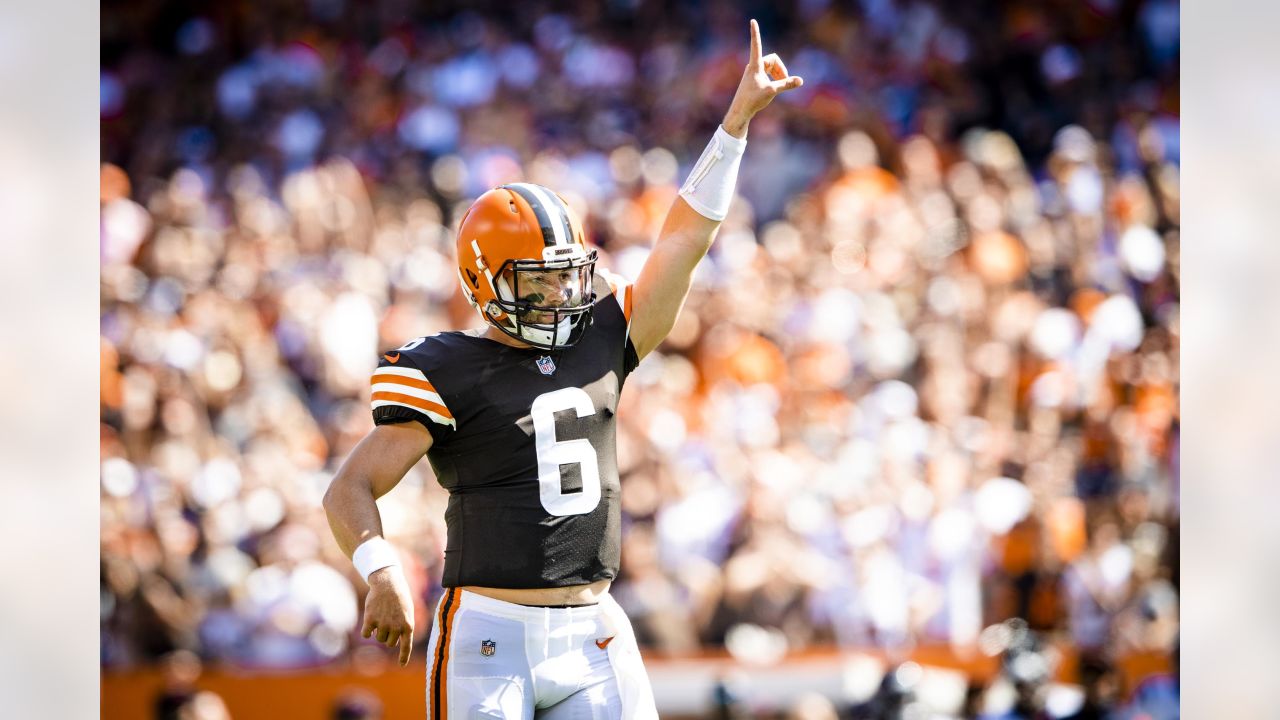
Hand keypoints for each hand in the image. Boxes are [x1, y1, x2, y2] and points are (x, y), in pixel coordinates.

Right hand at [361, 566, 414, 665]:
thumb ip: (403, 627)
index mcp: (408, 625)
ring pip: (379, 639)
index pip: (406, 646)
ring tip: (382, 617)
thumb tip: (394, 642)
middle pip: (389, 643)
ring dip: (379, 631)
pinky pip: (367, 634)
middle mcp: (396, 627)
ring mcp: (383, 624)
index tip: (401, 665)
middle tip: (388, 622)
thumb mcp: (407, 611)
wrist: (388, 582)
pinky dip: (367, 631)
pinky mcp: (371, 620)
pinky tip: (370, 620)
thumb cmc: (399, 597)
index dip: (403, 656)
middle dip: (388, 636)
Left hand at [723, 19, 803, 137]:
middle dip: (781, 69)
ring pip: (771, 67)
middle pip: (772, 60)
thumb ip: (786, 84)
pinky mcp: (754, 78)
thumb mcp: (772, 91)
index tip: (752, 21)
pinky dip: (773, 78)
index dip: (755, 33)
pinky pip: (767, 73)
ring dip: (778, 74)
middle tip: (784, 81)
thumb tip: (800, 80)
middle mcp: (753, 66)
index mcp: (755, 65)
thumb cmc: (753, 100)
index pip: (756, 44)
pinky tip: (773, 89)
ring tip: (778, 86)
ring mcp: (753, 72)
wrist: (740, 111)